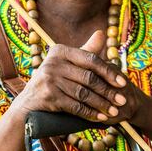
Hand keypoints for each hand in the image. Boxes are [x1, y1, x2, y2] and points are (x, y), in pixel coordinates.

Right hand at [9, 31, 141, 123]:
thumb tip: (102, 33)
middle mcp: (53, 62)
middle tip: (123, 100)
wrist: (28, 103)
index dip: (108, 72)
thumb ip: (85, 51)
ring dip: (101, 104)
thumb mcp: (66, 63)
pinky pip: (75, 106)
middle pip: (88, 78)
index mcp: (60, 50)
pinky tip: (100, 117)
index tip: (123, 82)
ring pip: (83, 93)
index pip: (90, 60)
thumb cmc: (52, 81)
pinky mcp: (48, 96)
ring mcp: (49, 79)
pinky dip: (89, 113)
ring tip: (114, 111)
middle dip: (108, 91)